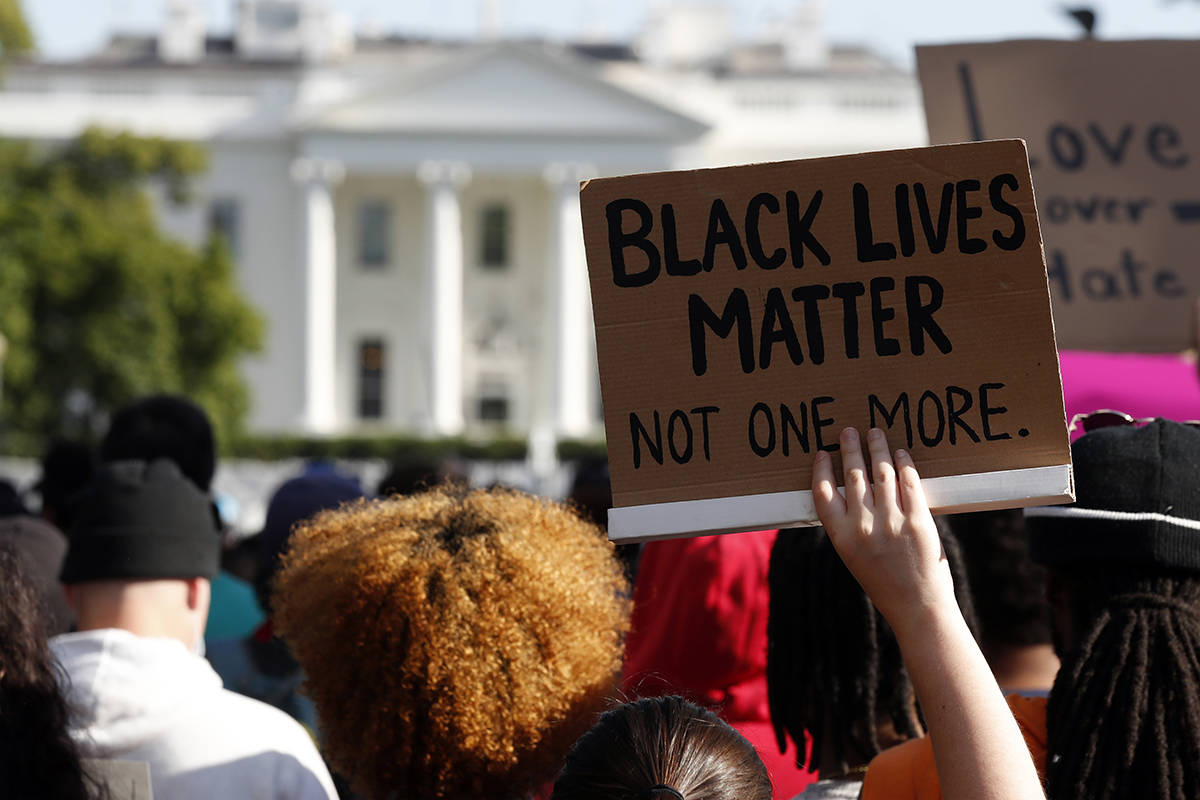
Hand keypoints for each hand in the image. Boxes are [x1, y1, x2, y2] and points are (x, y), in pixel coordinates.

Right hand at [811, 427, 957, 640]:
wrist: (916, 605)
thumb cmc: (884, 582)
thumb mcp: (853, 556)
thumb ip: (849, 525)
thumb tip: (852, 488)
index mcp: (840, 537)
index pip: (823, 492)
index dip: (822, 469)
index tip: (824, 453)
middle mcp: (862, 527)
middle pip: (853, 476)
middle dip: (850, 449)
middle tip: (849, 431)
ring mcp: (890, 522)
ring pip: (880, 473)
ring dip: (877, 448)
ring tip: (874, 433)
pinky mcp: (917, 520)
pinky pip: (908, 483)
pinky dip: (903, 464)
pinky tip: (900, 454)